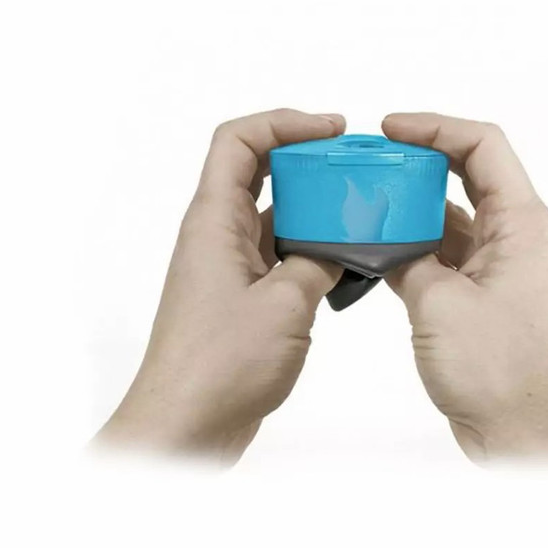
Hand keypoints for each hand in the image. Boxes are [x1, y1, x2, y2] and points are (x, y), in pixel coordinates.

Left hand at [93, 109, 344, 463]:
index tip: (331, 130)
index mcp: (214, 222)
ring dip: (314, 210)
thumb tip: (337, 249)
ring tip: (360, 214)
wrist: (187, 424)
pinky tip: (346, 261)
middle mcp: (218, 236)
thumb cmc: (218, 366)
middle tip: (353, 168)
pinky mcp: (244, 296)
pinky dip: (311, 250)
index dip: (283, 122)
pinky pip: (280, 255)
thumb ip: (317, 263)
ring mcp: (231, 266)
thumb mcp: (284, 304)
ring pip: (275, 216)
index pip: (239, 142)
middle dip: (307, 162)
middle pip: (259, 172)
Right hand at [382, 113, 547, 465]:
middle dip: (418, 163)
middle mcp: (515, 238)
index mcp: (522, 224)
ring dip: (412, 209)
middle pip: (467, 175)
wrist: (523, 433)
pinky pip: (444, 254)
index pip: (483, 146)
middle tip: (372, 161)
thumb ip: (406, 260)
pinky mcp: (480, 295)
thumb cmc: (502, 373)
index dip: (436, 127)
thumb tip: (383, 242)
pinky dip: (413, 247)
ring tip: (366, 203)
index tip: (391, 129)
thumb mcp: (438, 304)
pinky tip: (377, 249)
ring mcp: (498, 268)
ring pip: (451, 217)